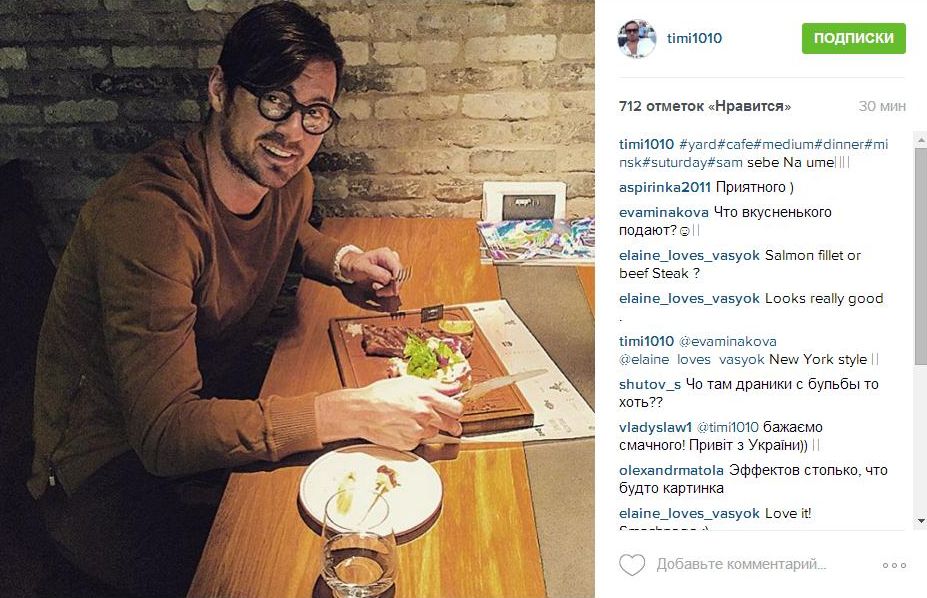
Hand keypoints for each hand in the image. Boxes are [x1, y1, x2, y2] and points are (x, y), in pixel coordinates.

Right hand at [316, 377, 463, 449]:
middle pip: (452, 425)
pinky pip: (420, 441)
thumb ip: (436, 386)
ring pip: (435, 433)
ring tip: (414, 421)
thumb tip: (455, 386)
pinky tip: (404, 427)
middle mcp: (426, 415)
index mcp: (428, 397)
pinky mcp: (410, 444)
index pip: (457, 408)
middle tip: (448, 423)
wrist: (362, 411)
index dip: (457, 410)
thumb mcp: (410, 382)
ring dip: (430, 429)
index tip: (454, 411)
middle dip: (452, 424)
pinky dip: (415, 436)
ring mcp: (419, 431)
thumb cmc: (381, 394)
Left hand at [339, 247, 402, 296]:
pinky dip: (387, 289)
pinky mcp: (389, 273)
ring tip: (376, 289)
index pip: (398, 268)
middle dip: (392, 287)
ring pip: (397, 281)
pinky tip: (378, 288)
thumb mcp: (363, 268)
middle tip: (380, 292)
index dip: (398, 281)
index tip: (393, 291)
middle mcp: (391, 259)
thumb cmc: (354, 264)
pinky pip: (393, 283)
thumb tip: (389, 279)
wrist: (349, 265)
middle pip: (400, 276)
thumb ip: (376, 272)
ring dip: (388, 289)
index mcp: (386, 254)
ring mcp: (390, 266)